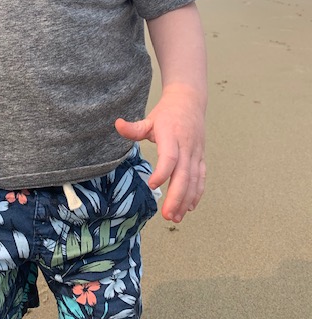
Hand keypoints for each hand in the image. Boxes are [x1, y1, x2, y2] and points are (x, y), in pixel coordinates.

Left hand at [115, 87, 205, 222]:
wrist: (189, 101)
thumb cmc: (166, 113)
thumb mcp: (149, 118)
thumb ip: (134, 128)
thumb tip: (117, 124)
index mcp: (171, 135)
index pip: (170, 156)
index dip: (162, 172)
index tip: (151, 185)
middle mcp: (186, 145)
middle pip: (184, 174)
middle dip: (177, 196)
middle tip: (167, 215)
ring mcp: (196, 153)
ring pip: (194, 179)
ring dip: (186, 200)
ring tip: (176, 217)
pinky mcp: (201, 157)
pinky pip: (201, 178)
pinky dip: (197, 193)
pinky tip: (189, 207)